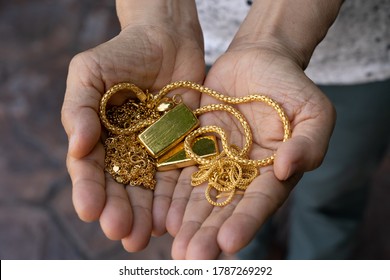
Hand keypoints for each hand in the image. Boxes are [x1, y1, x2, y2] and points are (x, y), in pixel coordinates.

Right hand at [61, 18, 204, 250]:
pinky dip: (173, 198)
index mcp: (99, 137)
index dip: (89, 190)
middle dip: (119, 211)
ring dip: (145, 214)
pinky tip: (170, 219)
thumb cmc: (122, 53)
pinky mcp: (182, 148)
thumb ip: (78, 108)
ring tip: (143, 237)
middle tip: (121, 234)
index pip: (90, 169)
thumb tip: (78, 147)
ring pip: (148, 189)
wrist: (167, 40)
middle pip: (120, 186)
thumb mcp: (88, 72)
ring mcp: (154, 152)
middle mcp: (126, 150)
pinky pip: (178, 176)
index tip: (90, 211)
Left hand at [164, 44, 335, 258]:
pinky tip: (159, 213)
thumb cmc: (290, 86)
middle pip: (224, 206)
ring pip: (198, 195)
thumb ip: (308, 142)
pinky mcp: (193, 145)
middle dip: (207, 231)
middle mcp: (242, 172)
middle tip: (190, 256)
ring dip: (185, 221)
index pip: (259, 201)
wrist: (257, 61)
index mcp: (272, 171)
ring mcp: (215, 160)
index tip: (229, 242)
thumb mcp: (313, 111)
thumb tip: (287, 168)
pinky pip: (179, 171)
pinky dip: (170, 193)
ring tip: (172, 244)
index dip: (245, 221)